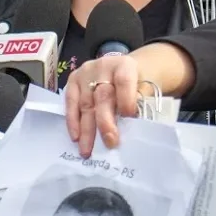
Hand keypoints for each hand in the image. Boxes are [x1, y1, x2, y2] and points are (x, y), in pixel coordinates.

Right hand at [63, 44, 196, 155]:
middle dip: (105, 122)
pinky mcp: (73, 80)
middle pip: (102, 96)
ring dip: (85, 129)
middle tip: (110, 143)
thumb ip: (139, 104)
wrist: (124, 70)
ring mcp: (85, 72)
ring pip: (85, 103)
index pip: (124, 81)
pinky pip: (70, 102)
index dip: (126, 100)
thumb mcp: (144, 89)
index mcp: (125, 65)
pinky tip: (75, 136)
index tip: (129, 118)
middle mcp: (103, 66)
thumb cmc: (136, 83)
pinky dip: (72, 121)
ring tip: (86, 149)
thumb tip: (129, 128)